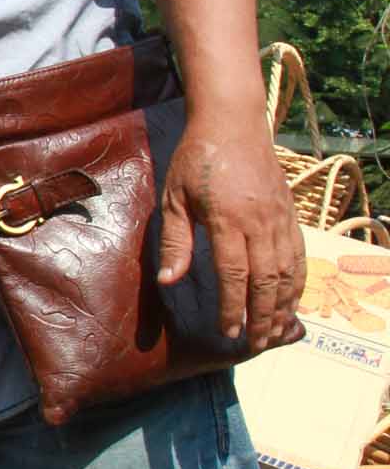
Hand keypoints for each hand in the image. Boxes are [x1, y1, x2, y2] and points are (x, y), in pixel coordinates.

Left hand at [158, 113, 304, 350]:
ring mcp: (280, 218)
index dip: (232, 307)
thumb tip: (169, 281)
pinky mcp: (290, 214)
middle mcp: (260, 222)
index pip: (233, 274)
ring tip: (274, 332)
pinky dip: (298, 283)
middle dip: (262, 317)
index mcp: (228, 219)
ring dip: (283, 306)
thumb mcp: (174, 197)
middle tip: (254, 345)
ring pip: (288, 272)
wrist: (232, 123)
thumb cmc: (196, 159)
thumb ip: (176, 241)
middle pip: (267, 280)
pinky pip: (299, 256)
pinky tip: (291, 301)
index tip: (229, 332)